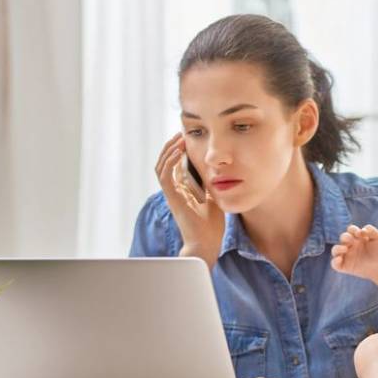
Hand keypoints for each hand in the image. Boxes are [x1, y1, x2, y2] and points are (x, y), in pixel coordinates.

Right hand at [155, 133, 224, 265]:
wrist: (207, 243)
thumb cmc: (211, 225)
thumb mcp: (214, 198)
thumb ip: (210, 185)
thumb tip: (215, 172)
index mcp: (182, 190)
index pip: (174, 166)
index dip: (177, 151)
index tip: (187, 139)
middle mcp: (174, 191)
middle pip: (164, 163)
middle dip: (171, 147)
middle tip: (180, 134)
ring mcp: (171, 194)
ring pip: (161, 167)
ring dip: (168, 151)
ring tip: (178, 139)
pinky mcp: (172, 198)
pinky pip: (165, 176)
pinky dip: (170, 162)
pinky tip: (178, 152)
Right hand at [330, 225, 377, 280]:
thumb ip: (371, 230)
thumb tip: (362, 230)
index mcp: (357, 238)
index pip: (350, 230)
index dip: (353, 229)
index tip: (360, 234)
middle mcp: (350, 246)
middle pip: (342, 238)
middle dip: (345, 237)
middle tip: (352, 240)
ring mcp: (347, 256)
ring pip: (335, 250)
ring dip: (337, 248)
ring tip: (345, 249)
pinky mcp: (346, 266)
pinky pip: (335, 264)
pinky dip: (334, 262)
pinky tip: (340, 259)